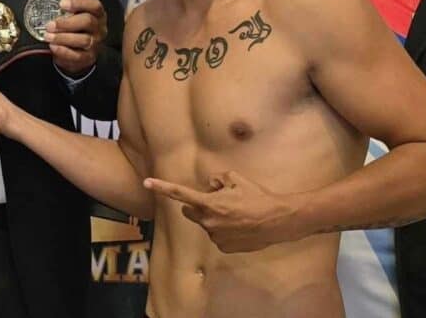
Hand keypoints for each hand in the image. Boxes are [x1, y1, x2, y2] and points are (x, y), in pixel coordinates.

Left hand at [45, 0, 106, 75]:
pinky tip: (52, 48)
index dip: (79, 3)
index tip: (61, 3)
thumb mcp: (73, 4)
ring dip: (64, 38)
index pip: (94, 5)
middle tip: (50, 24)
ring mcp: (95, 44)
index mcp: (97, 13)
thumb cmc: (75, 22)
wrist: (78, 50)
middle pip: (88, 23)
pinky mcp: (87, 58)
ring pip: (83, 41)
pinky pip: (78, 56)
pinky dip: (64, 52)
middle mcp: (99, 28)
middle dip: (68, 23)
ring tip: (47, 36)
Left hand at [144, 171, 300, 252]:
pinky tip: (240, 226)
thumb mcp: (237, 179)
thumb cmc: (258, 197)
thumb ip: (218, 179)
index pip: (180, 193)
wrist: (279, 220)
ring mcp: (216, 236)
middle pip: (189, 211)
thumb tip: (211, 185)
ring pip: (205, 223)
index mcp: (209, 203)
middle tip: (216, 201)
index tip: (146, 182)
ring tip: (236, 214)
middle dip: (196, 206)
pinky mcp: (224, 247)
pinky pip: (217, 235)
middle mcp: (208, 222)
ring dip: (213, 218)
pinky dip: (224, 230)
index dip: (161, 187)